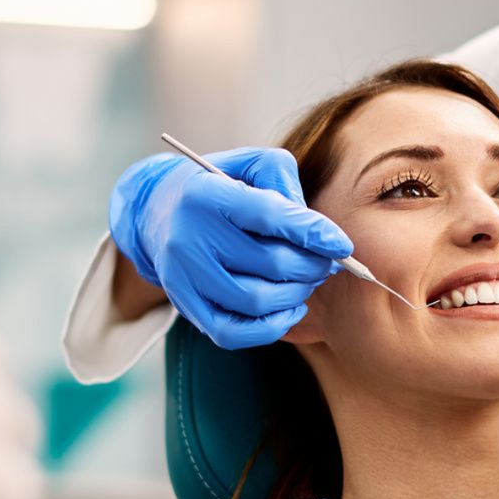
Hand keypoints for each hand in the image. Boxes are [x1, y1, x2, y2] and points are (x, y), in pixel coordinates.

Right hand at [108, 147, 352, 348]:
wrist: (156, 211)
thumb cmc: (217, 184)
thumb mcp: (248, 165)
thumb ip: (284, 183)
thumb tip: (317, 229)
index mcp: (208, 194)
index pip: (269, 215)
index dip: (313, 233)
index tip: (342, 245)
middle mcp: (190, 237)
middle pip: (270, 263)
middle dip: (311, 266)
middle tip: (325, 263)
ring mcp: (184, 276)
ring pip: (256, 301)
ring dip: (296, 295)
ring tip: (306, 281)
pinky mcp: (184, 305)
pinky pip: (233, 333)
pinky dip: (271, 326)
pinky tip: (289, 308)